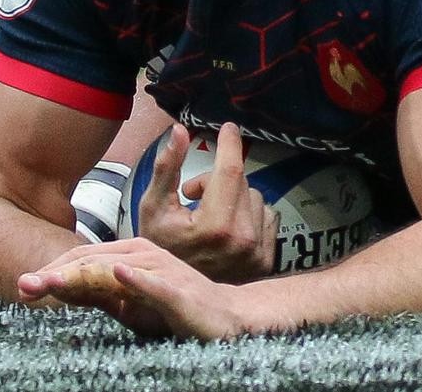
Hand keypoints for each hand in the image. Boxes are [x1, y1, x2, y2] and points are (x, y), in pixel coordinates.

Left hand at [18, 237, 256, 340]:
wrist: (225, 316)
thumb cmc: (176, 309)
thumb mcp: (128, 303)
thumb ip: (96, 293)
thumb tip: (56, 287)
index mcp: (133, 254)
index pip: (85, 257)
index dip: (53, 268)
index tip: (24, 285)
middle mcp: (146, 256)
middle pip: (94, 260)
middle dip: (57, 271)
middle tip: (25, 284)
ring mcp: (163, 272)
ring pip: (117, 268)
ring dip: (83, 274)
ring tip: (53, 280)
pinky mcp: (179, 293)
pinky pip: (155, 284)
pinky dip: (135, 278)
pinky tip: (117, 273)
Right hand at [136, 122, 280, 282]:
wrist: (173, 294)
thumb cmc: (159, 248)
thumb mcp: (154, 207)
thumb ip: (167, 167)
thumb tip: (180, 130)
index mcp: (215, 226)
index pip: (230, 171)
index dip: (229, 145)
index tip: (228, 128)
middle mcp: (243, 239)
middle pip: (240, 182)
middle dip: (218, 179)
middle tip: (193, 194)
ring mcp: (257, 252)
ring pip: (255, 198)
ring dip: (234, 198)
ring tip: (208, 215)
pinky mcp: (266, 260)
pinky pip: (267, 217)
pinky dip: (248, 215)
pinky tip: (226, 230)